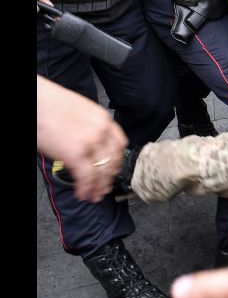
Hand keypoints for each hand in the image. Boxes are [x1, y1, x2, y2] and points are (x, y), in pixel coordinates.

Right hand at [37, 76, 127, 202]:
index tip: (113, 170)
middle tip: (105, 188)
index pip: (120, 144)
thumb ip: (90, 128)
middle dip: (109, 177)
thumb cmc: (52, 106)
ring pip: (101, 172)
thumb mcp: (81, 113)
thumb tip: (89, 146)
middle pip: (112, 160)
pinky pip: (87, 177)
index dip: (117, 161)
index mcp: (104, 119)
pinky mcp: (76, 153)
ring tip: (94, 196)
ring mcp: (91, 142)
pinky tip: (83, 194)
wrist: (37, 101)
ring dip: (98, 187)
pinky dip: (86, 189)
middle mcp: (102, 131)